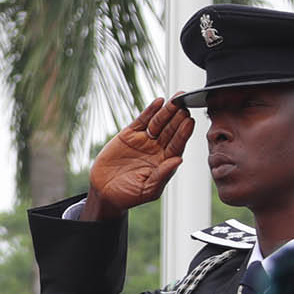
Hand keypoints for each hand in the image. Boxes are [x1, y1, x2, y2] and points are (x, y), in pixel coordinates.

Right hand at [84, 98, 194, 223]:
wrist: (103, 192)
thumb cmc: (128, 195)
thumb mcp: (148, 190)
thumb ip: (162, 175)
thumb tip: (178, 160)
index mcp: (165, 161)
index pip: (177, 144)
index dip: (183, 133)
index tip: (190, 122)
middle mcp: (157, 149)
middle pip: (171, 130)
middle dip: (179, 117)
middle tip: (186, 105)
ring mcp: (144, 140)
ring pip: (159, 122)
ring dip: (168, 110)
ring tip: (177, 98)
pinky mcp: (129, 135)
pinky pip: (142, 120)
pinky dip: (150, 110)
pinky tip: (159, 102)